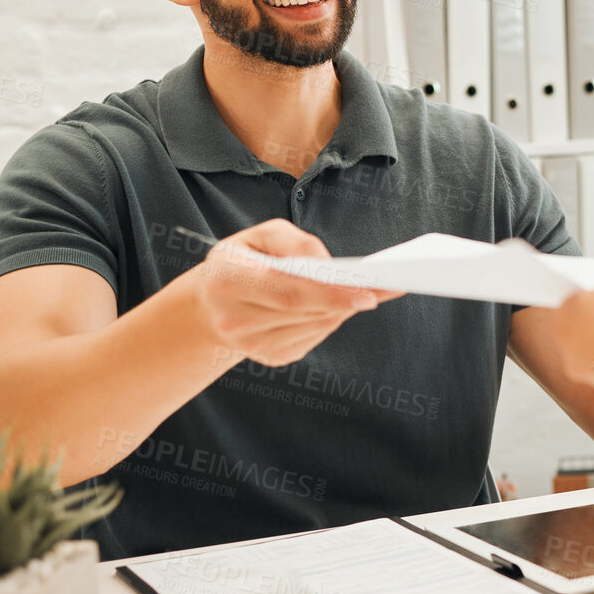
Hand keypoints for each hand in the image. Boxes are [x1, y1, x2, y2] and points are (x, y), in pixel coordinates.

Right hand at [190, 219, 401, 367]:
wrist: (210, 304)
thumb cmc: (242, 261)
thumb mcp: (259, 235)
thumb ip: (294, 241)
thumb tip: (328, 263)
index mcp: (227, 282)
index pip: (288, 292)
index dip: (330, 294)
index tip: (366, 292)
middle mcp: (235, 320)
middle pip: (306, 312)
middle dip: (346, 300)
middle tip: (382, 289)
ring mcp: (253, 345)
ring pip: (315, 326)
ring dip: (342, 308)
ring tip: (368, 291)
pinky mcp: (271, 357)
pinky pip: (315, 336)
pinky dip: (330, 318)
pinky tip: (338, 305)